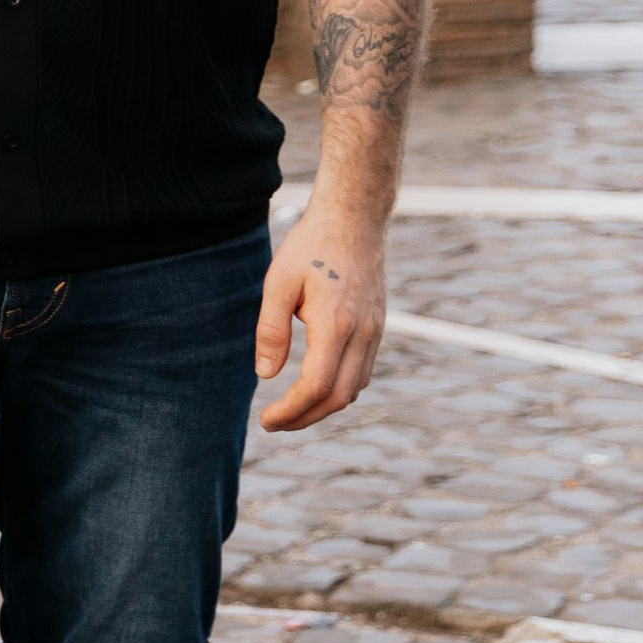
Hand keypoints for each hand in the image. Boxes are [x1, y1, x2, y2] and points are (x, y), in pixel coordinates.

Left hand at [255, 198, 385, 431]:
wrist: (354, 219)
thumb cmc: (311, 246)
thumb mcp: (279, 283)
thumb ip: (271, 330)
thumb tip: (265, 375)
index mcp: (336, 324)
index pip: (316, 386)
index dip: (291, 411)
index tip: (266, 420)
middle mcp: (362, 334)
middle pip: (339, 397)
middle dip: (306, 418)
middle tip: (274, 423)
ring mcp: (375, 332)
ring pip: (355, 389)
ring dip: (323, 407)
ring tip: (291, 410)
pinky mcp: (378, 328)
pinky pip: (363, 372)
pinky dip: (340, 389)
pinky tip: (316, 387)